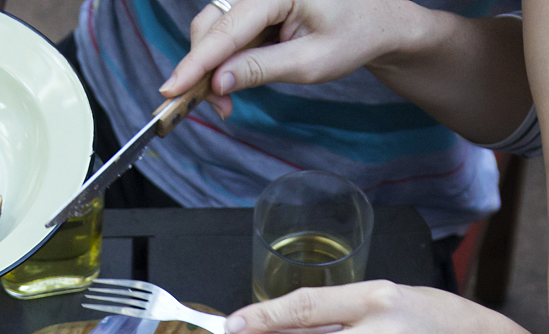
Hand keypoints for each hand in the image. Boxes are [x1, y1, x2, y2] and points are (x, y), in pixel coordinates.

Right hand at [165, 0, 423, 115]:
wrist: (377, 20)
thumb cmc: (352, 36)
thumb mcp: (309, 63)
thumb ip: (260, 70)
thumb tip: (218, 82)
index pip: (228, 28)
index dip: (197, 62)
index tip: (171, 89)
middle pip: (212, 22)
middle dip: (205, 67)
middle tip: (218, 108)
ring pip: (215, 27)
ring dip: (214, 66)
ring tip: (228, 99)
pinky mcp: (256, 2)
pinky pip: (228, 29)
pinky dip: (225, 57)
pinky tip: (235, 78)